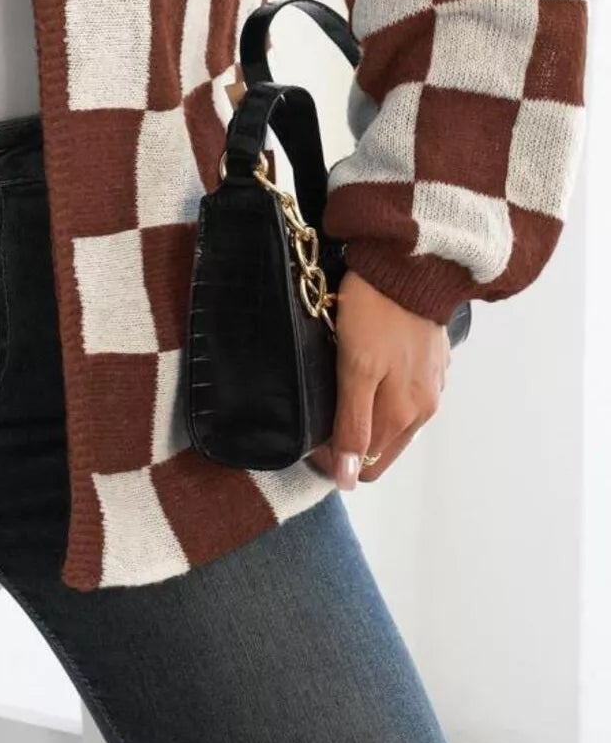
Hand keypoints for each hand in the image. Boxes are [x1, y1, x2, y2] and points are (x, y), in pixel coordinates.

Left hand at [308, 270, 450, 489]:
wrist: (409, 263)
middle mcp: (426, 407)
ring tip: (337, 387)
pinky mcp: (433, 361)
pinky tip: (366, 370)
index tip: (308, 438)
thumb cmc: (376, 312)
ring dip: (366, 415)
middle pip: (382, 445)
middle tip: (317, 412)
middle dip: (350, 440)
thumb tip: (350, 479)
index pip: (367, 463)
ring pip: (393, 419)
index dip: (335, 458)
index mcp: (406, 414)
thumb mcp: (356, 370)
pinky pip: (404, 392)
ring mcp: (432, 383)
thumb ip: (353, 424)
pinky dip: (383, 392)